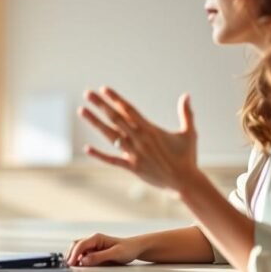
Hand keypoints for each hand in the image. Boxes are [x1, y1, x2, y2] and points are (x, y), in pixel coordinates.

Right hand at [66, 233, 142, 265]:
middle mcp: (92, 240)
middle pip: (76, 246)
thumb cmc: (127, 249)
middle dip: (70, 255)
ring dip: (73, 257)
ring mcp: (92, 245)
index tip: (71, 263)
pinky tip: (78, 265)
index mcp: (96, 238)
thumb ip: (99, 257)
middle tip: (68, 267)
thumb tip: (84, 260)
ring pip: (77, 250)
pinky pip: (82, 254)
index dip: (74, 255)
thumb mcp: (115, 254)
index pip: (80, 245)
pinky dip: (78, 259)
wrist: (134, 248)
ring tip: (72, 267)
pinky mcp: (94, 251)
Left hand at [78, 87, 199, 190]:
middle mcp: (140, 139)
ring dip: (95, 123)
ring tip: (81, 110)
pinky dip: (99, 155)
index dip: (116, 99)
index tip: (103, 89)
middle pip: (116, 118)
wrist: (185, 182)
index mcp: (151, 129)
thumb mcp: (189, 133)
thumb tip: (187, 95)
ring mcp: (134, 154)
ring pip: (110, 135)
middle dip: (101, 105)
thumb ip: (186, 113)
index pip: (129, 110)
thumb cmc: (187, 157)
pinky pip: (112, 160)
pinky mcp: (132, 167)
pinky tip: (86, 148)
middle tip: (87, 93)